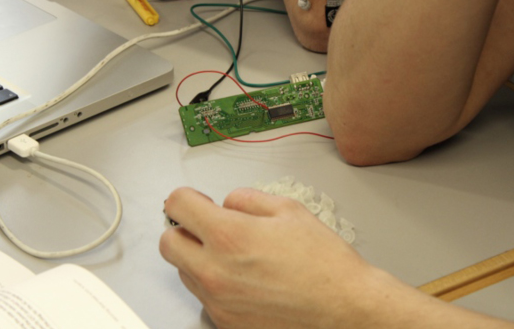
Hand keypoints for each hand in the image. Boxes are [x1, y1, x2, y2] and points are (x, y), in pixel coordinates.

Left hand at [160, 188, 513, 328]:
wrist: (345, 310)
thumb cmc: (324, 264)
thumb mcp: (289, 210)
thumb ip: (247, 199)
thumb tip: (226, 202)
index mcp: (229, 235)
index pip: (177, 204)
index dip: (187, 197)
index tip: (197, 201)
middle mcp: (215, 271)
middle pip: (168, 243)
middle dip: (183, 229)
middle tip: (207, 227)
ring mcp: (217, 302)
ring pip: (184, 272)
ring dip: (198, 259)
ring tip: (235, 257)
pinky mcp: (225, 324)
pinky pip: (204, 298)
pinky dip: (215, 285)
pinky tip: (244, 281)